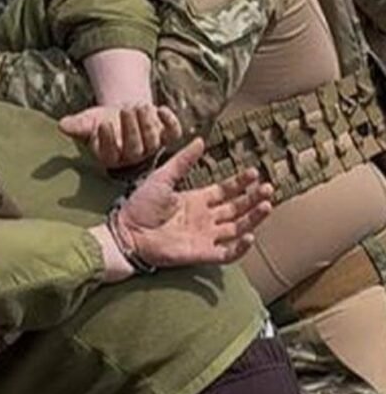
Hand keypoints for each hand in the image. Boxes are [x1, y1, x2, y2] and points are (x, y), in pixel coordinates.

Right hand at [59, 104, 181, 167]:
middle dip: (131, 130)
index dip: (108, 141)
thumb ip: (76, 125)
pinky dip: (170, 122)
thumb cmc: (102, 120)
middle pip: (135, 150)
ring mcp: (151, 148)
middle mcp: (133, 156)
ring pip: (153, 142)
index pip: (110, 154)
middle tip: (125, 110)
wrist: (123, 111)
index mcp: (111, 157)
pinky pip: (173, 134)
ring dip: (148, 124)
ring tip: (139, 106)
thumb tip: (62, 125)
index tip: (103, 124)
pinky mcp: (166, 137)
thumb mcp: (87, 121)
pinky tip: (161, 109)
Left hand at [117, 138, 273, 267]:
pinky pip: (226, 253)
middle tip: (268, 188)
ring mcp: (205, 236)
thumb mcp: (163, 177)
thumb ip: (183, 161)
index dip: (241, 183)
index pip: (226, 191)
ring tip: (267, 204)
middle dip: (253, 198)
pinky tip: (250, 235)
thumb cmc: (140, 205)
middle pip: (237, 208)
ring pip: (237, 228)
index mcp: (196, 200)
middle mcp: (205, 218)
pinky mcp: (201, 253)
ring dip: (254, 218)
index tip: (254, 172)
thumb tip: (200, 140)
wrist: (125, 231)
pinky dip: (240, 247)